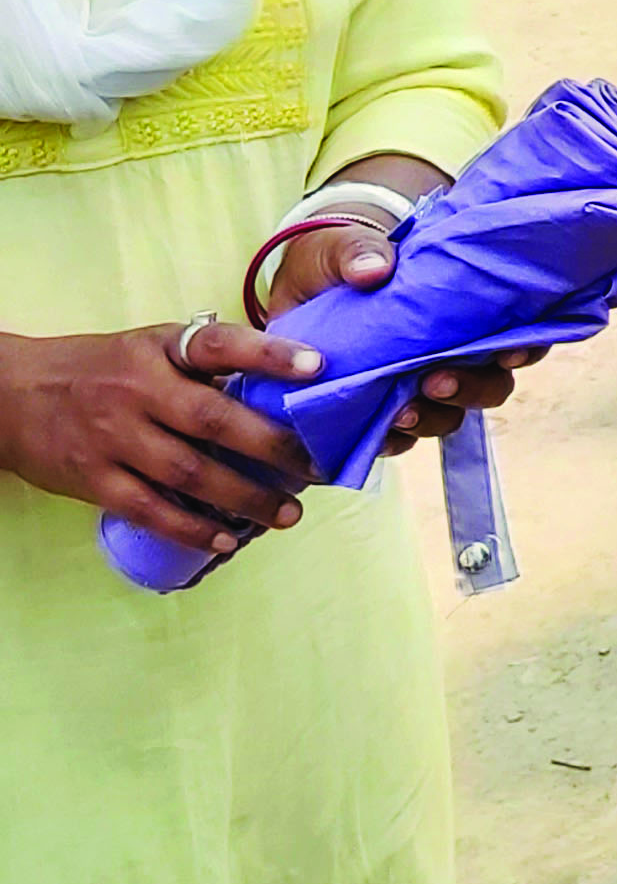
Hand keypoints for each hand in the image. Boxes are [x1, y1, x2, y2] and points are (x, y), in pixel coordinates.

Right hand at [0, 322, 320, 559]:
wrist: (8, 396)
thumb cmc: (98, 370)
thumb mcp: (147, 348)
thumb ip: (203, 362)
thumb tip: (282, 379)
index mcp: (157, 350)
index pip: (217, 344)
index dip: (268, 353)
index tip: (317, 365)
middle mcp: (137, 392)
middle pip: (214, 421)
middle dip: (274, 447)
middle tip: (318, 468)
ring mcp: (113, 438)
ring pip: (189, 473)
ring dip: (245, 497)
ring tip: (288, 514)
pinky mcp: (93, 479)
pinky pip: (150, 510)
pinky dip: (192, 528)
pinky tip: (228, 539)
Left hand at [262, 220, 537, 457]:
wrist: (292, 297)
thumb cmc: (333, 265)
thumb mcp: (341, 247)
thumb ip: (358, 251)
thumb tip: (375, 270)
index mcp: (463, 312)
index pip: (516, 332)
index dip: (524, 347)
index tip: (508, 353)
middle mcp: (453, 354)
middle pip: (492, 384)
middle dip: (472, 389)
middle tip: (436, 382)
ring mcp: (420, 387)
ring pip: (450, 416)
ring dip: (432, 417)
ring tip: (401, 413)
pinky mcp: (383, 413)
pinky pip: (400, 440)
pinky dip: (393, 441)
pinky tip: (380, 433)